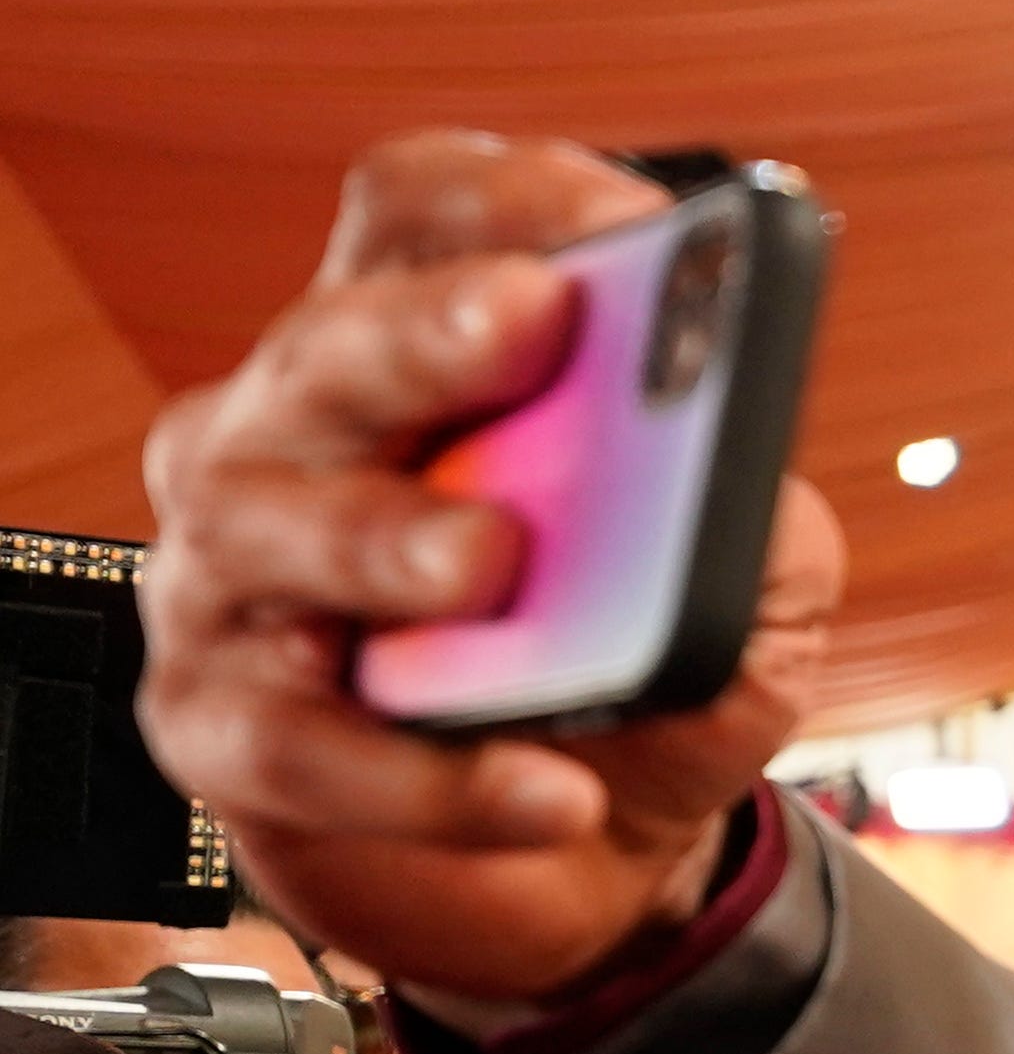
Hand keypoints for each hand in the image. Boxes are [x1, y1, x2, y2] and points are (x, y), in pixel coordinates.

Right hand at [134, 134, 830, 1004]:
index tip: (623, 219)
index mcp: (421, 351)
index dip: (509, 198)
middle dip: (427, 327)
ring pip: (268, 523)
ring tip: (494, 563)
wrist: (588, 855)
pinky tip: (540, 785)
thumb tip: (740, 493)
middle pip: (333, 343)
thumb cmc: (642, 675)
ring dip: (387, 536)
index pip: (423, 213)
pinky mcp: (219, 723)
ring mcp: (235, 571)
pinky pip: (294, 741)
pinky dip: (420, 773)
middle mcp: (297, 431)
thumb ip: (754, 524)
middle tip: (528, 320)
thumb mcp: (750, 586)